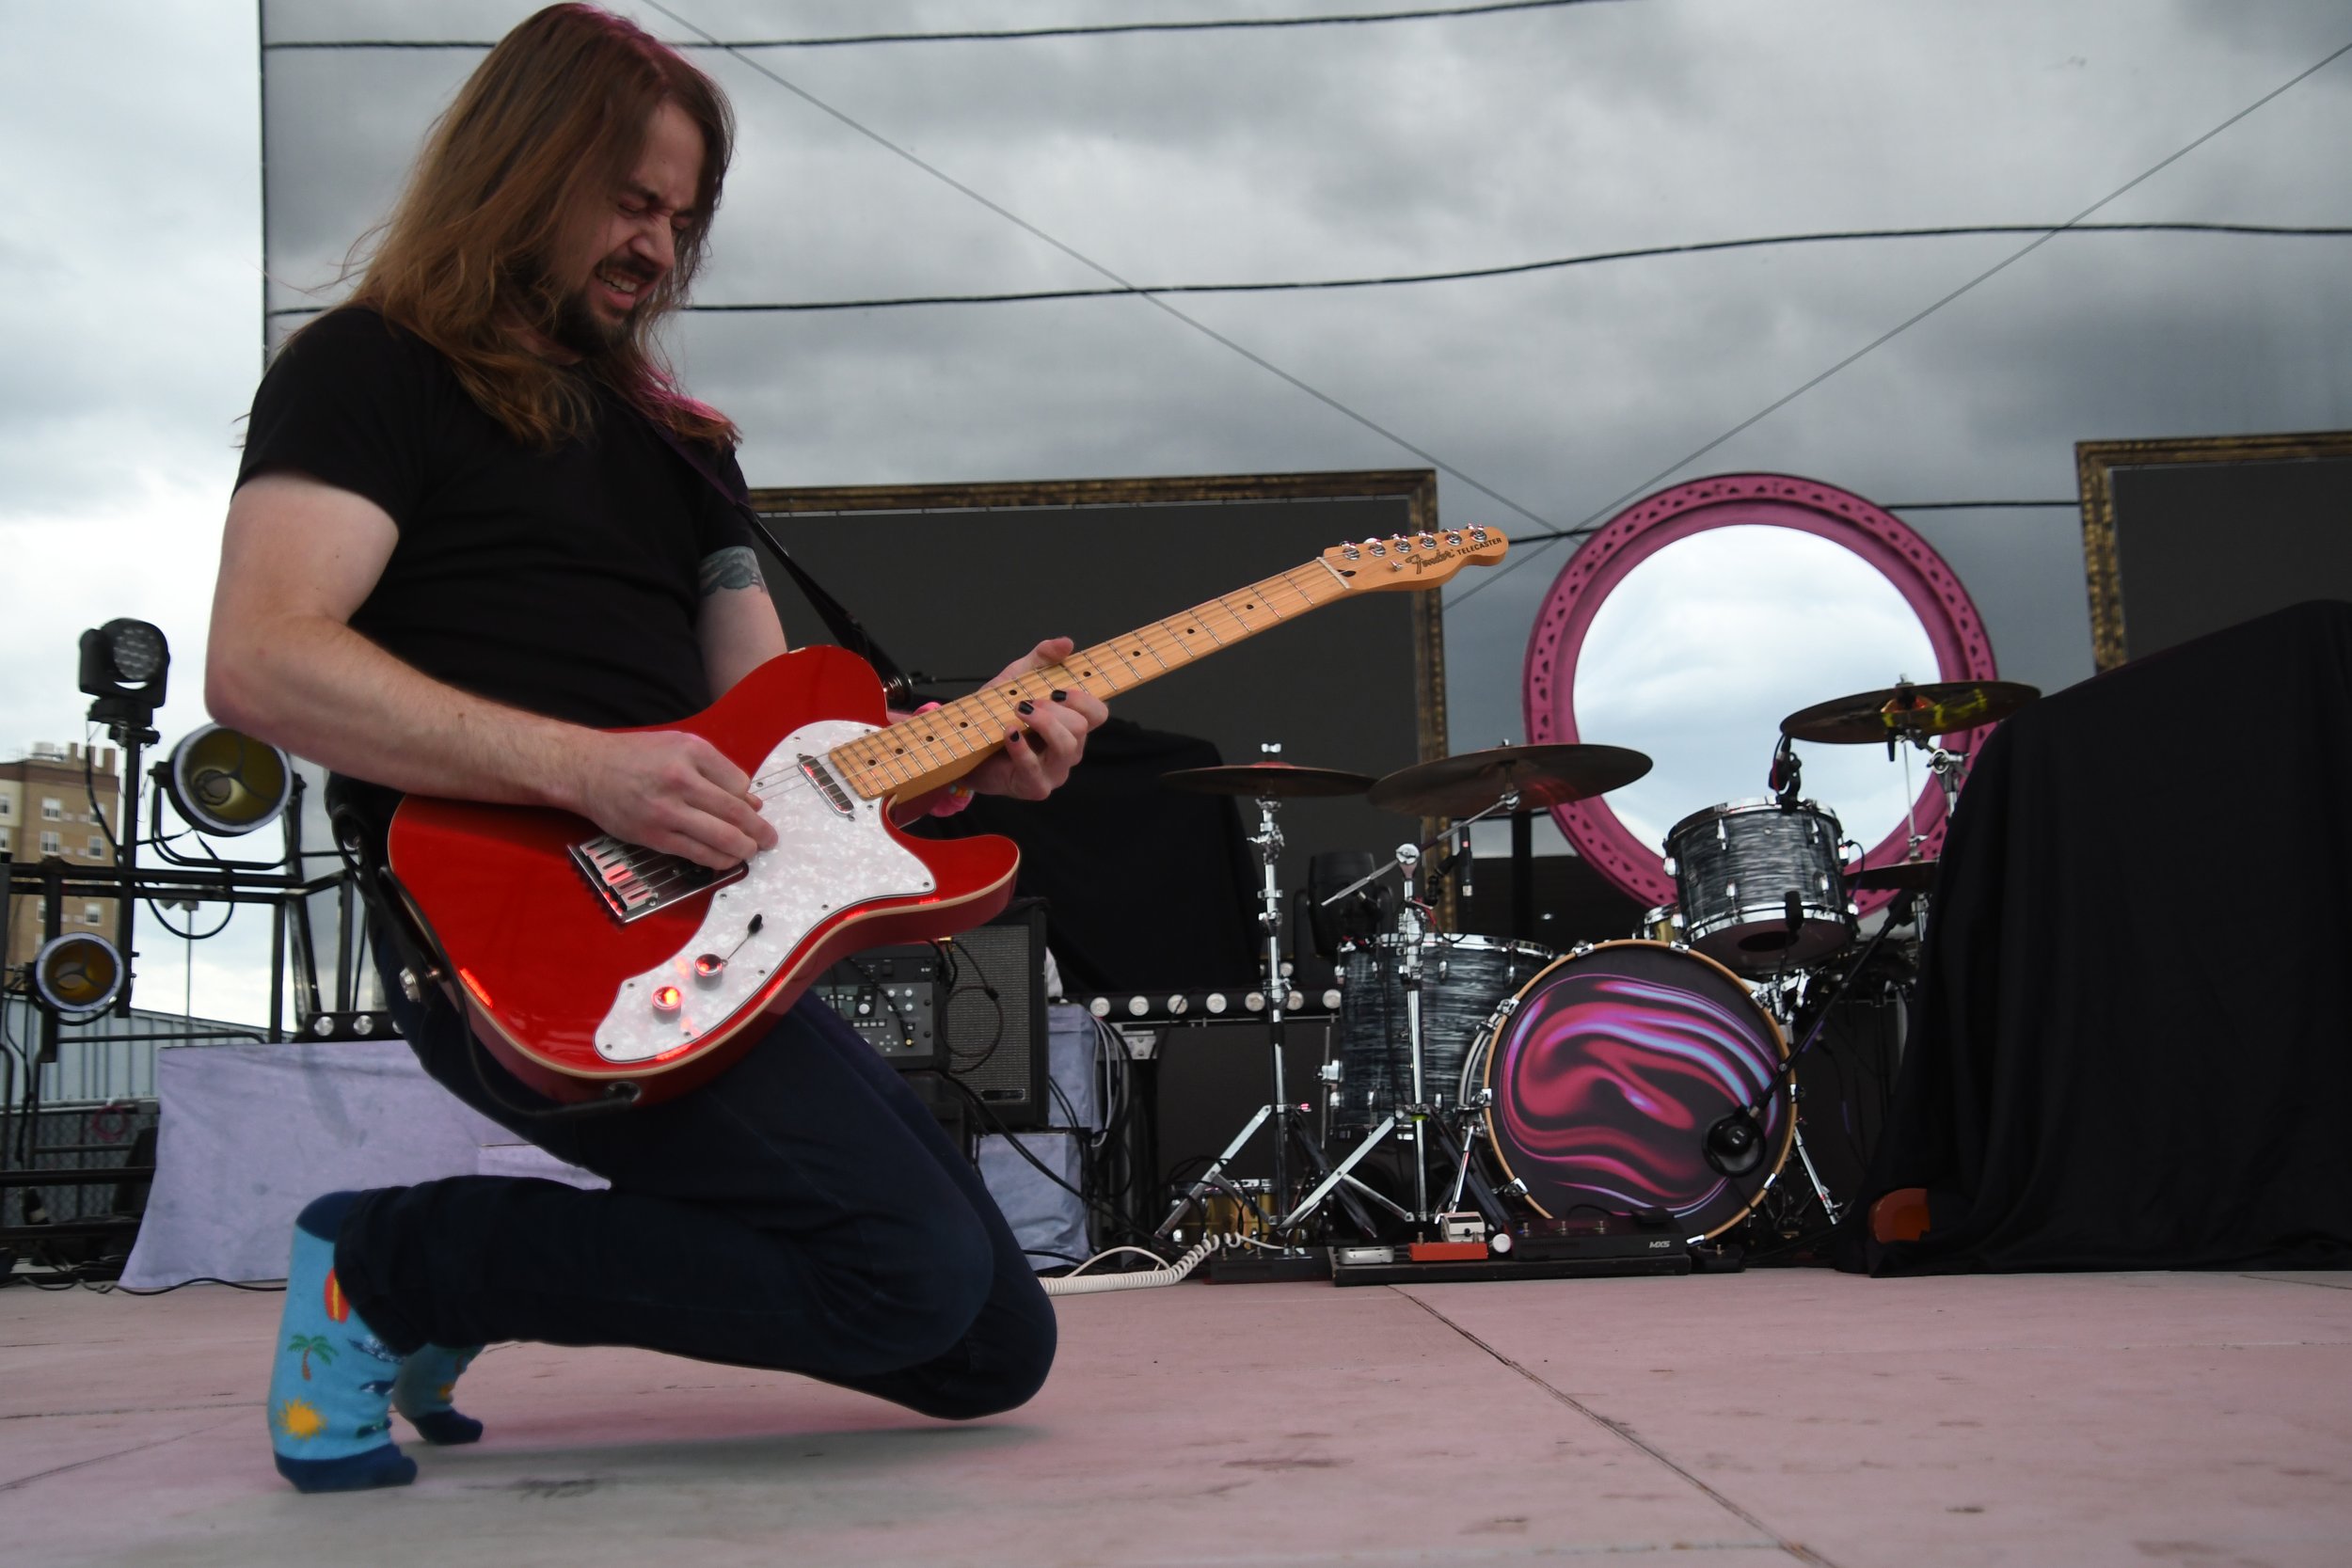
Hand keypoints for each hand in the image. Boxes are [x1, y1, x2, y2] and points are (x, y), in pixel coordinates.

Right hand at [566, 729, 776, 869]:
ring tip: (752, 851)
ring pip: (720, 837)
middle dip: (759, 830)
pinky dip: (719, 859)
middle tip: (771, 839)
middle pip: (735, 812)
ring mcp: (666, 811)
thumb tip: (752, 800)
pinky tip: (727, 859)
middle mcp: (680, 780)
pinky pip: (697, 853)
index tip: (751, 808)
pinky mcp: (654, 835)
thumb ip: (717, 769)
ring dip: (744, 848)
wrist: (589, 769)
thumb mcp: (680, 745)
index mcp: (691, 752)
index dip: (749, 799)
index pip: (739, 783)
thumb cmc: (638, 756)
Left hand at [965, 637, 1108, 800]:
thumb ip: (1041, 659)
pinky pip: (1035, 769)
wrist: (962, 746)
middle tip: (1028, 702)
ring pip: (1067, 747)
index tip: (1058, 689)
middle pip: (1082, 727)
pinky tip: (1007, 731)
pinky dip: (1021, 748)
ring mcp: (1054, 771)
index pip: (1098, 713)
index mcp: (1071, 725)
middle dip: (1055, 710)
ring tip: (1019, 711)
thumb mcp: (1017, 679)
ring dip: (1044, 724)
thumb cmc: (994, 715)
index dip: (1084, 699)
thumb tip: (1066, 643)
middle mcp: (1069, 750)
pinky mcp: (1034, 787)